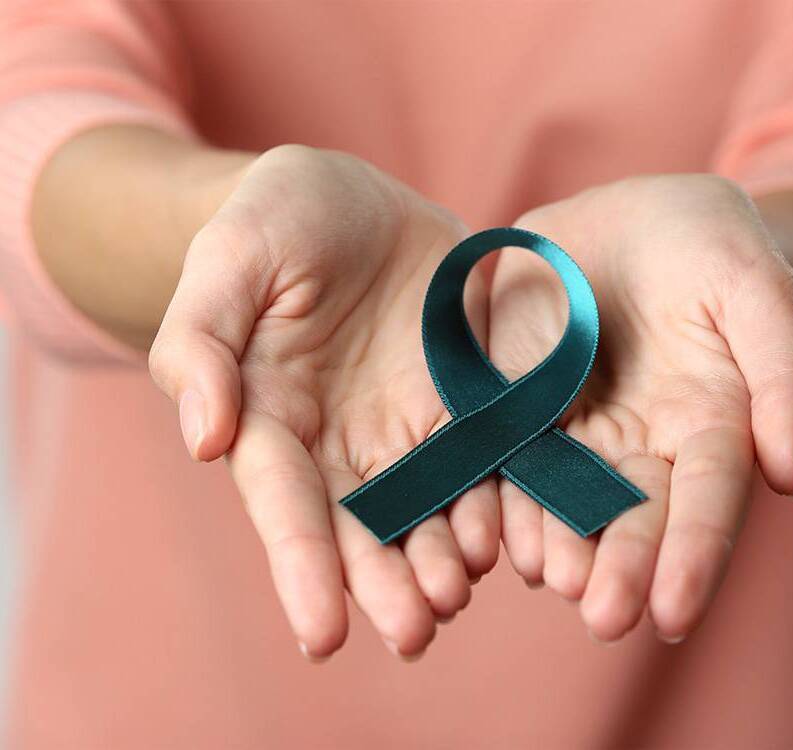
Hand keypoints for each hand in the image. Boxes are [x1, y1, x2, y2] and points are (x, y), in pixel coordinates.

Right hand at [149, 145, 498, 659]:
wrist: (356, 203)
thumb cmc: (276, 221)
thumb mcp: (230, 258)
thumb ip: (201, 342)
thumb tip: (203, 440)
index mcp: (274, 417)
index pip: (285, 503)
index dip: (302, 567)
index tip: (323, 634)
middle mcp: (343, 441)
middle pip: (362, 526)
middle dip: (384, 583)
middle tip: (415, 632)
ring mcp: (410, 427)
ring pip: (428, 509)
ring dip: (442, 559)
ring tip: (458, 594)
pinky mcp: (469, 402)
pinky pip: (488, 461)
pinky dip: (499, 502)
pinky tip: (514, 534)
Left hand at [488, 175, 792, 642]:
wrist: (639, 217)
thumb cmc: (713, 247)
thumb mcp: (758, 289)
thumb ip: (782, 371)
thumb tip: (791, 475)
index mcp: (711, 424)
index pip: (708, 499)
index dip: (695, 555)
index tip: (675, 613)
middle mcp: (643, 445)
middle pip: (634, 515)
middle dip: (621, 568)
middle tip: (603, 617)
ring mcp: (578, 430)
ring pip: (566, 496)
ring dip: (557, 541)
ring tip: (548, 574)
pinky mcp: (520, 406)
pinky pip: (507, 453)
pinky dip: (502, 490)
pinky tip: (493, 526)